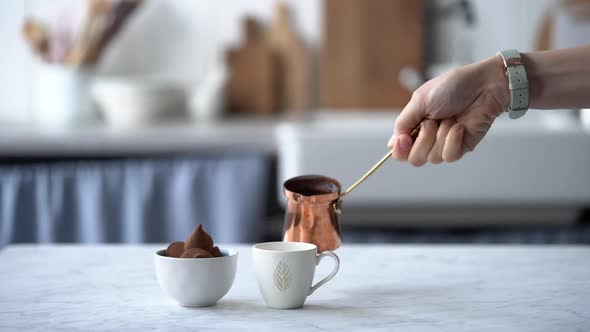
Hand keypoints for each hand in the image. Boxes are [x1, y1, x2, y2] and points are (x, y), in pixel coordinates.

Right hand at [387, 56, 509, 165]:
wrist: (483, 85)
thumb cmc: (453, 87)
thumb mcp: (420, 100)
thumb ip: (403, 122)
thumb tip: (392, 143)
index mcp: (414, 125)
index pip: (400, 150)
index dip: (399, 149)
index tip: (404, 139)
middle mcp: (428, 138)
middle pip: (414, 159)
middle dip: (423, 141)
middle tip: (431, 122)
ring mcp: (444, 144)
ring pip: (432, 158)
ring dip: (441, 136)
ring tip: (450, 119)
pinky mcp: (461, 148)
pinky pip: (450, 156)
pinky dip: (453, 140)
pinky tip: (460, 126)